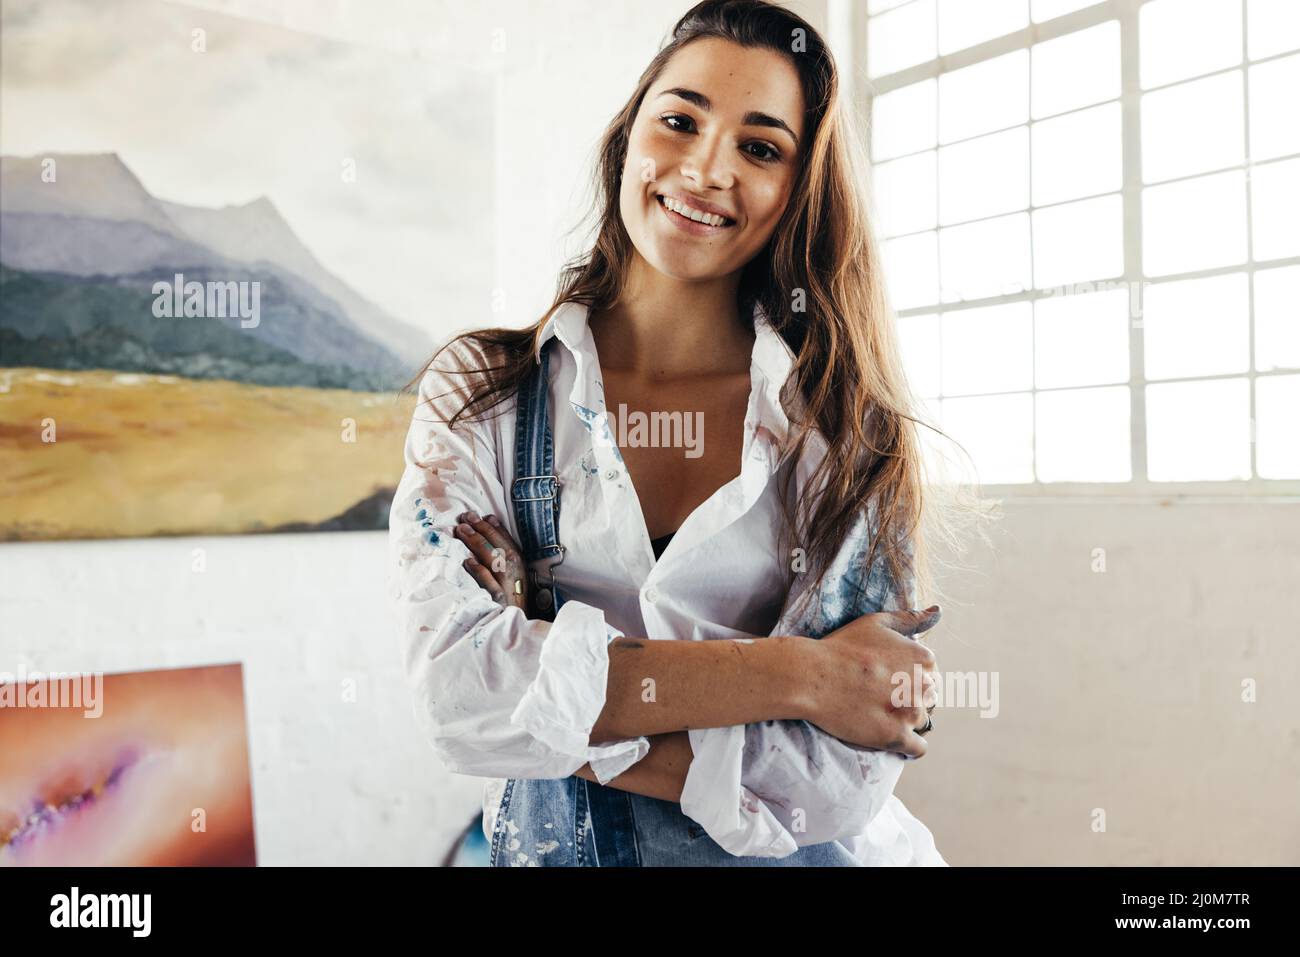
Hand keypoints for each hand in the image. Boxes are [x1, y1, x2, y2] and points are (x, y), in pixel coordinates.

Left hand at [453, 511, 528, 612]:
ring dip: (476, 543)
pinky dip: (479, 572)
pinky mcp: (498, 600)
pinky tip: (467, 561)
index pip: (506, 540)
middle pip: (497, 546)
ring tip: (461, 531)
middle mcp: (514, 572)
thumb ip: (502, 552)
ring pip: (492, 560)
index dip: (493, 526)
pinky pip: (489, 583)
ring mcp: (506, 585)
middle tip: (465, 518)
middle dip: (481, 530)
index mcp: (519, 563)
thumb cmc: (511, 595)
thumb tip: (488, 524)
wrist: (515, 622)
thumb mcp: (513, 573)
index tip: (479, 515)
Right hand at [796, 606, 942, 757]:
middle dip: (909, 698)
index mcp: (923, 657)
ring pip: (922, 722)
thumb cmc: (842, 647)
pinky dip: (908, 745)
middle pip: (928, 698)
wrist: (812, 676)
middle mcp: (923, 685)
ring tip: (880, 713)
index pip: (931, 674)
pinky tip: (890, 734)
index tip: (888, 678)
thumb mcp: (877, 622)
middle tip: (881, 696)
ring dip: (905, 720)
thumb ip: (912, 618)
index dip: (909, 677)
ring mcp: (911, 712)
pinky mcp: (896, 737)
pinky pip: (918, 748)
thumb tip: (939, 612)